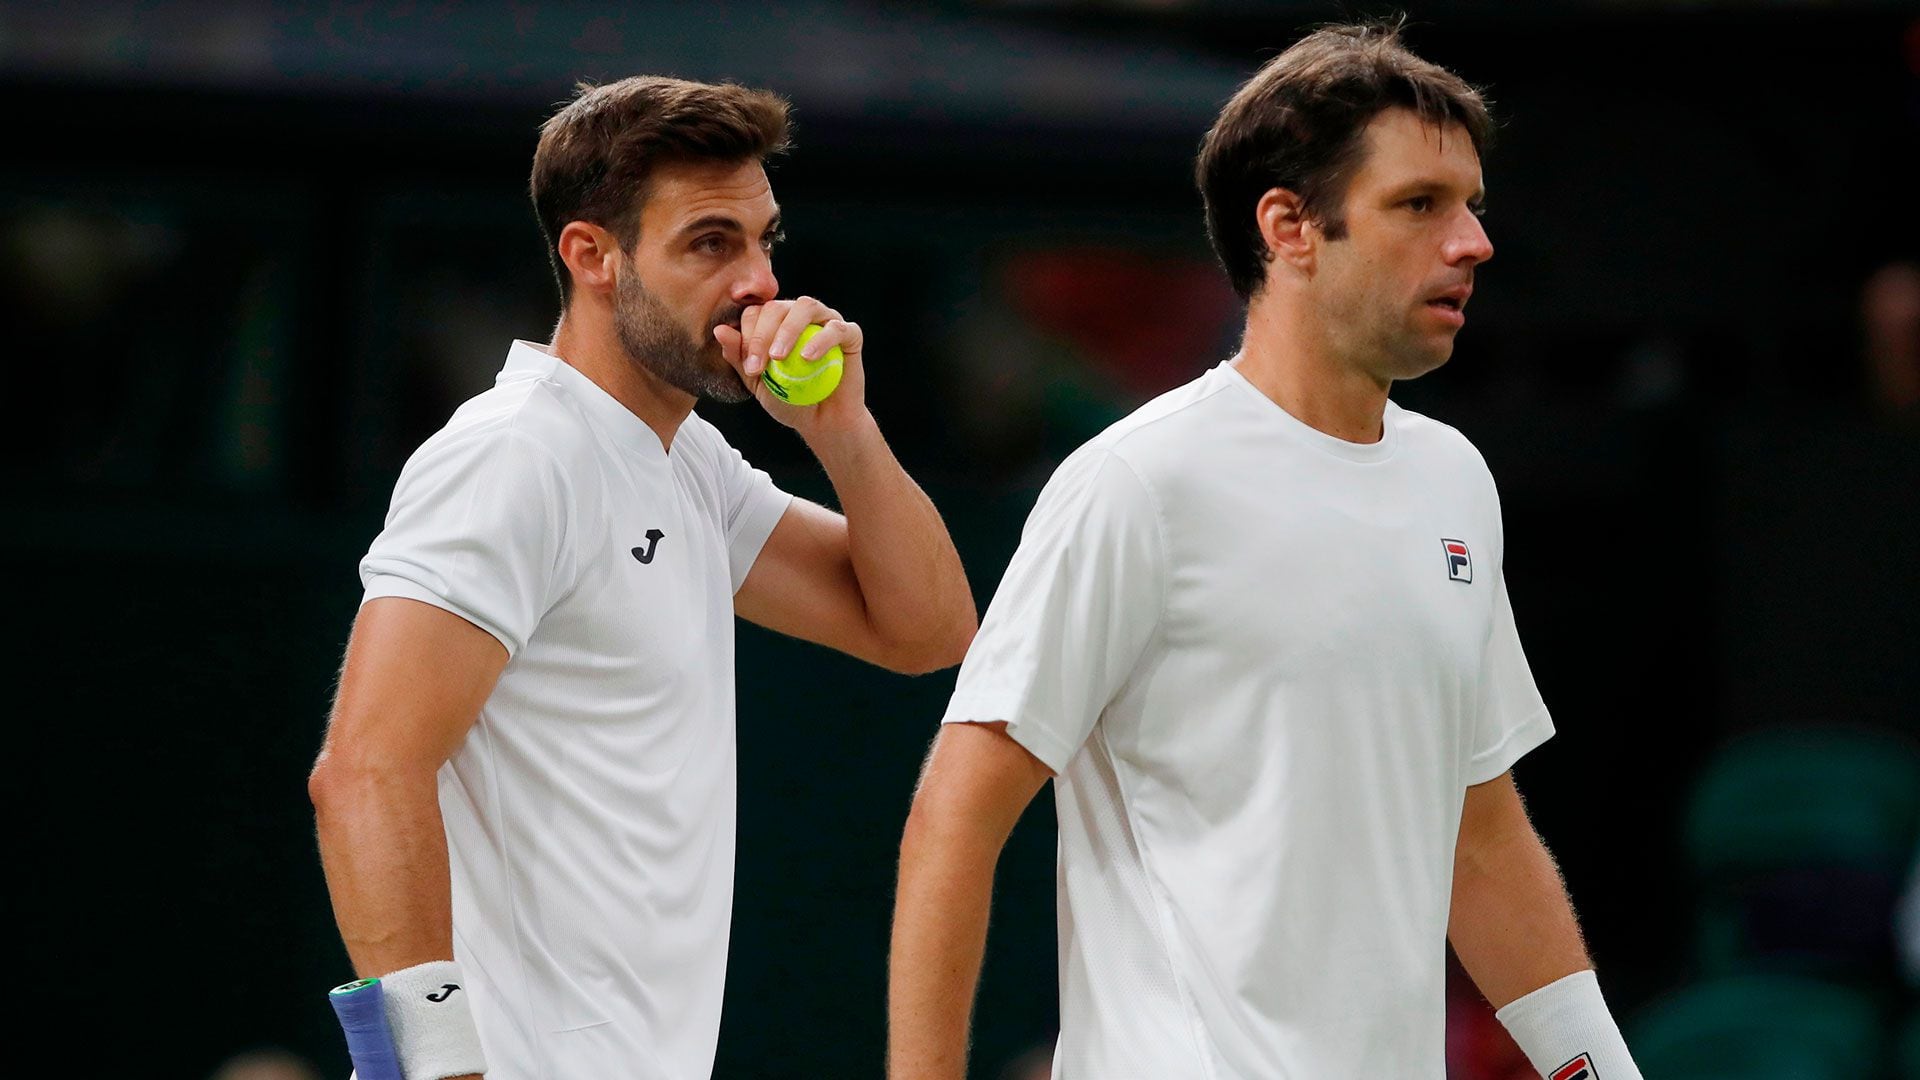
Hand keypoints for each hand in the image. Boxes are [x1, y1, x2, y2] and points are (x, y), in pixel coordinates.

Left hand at [714, 296, 867, 435]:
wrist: (823, 422)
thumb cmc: (790, 400)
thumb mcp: (757, 383)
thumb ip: (739, 357)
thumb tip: (719, 331)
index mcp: (777, 322)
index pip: (756, 313)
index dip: (747, 335)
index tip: (748, 368)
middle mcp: (801, 315)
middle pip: (777, 307)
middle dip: (762, 335)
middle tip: (757, 367)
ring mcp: (827, 321)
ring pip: (806, 306)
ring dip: (788, 330)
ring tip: (779, 357)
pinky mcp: (851, 335)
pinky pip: (836, 329)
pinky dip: (821, 340)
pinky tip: (808, 357)